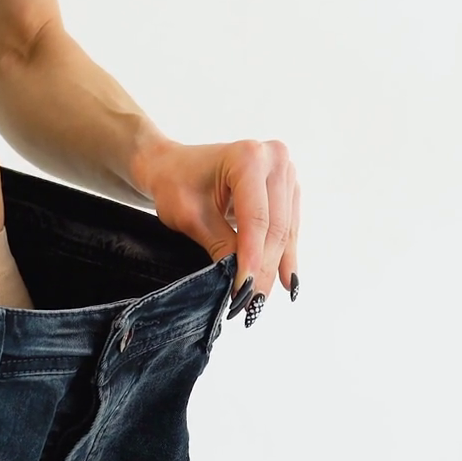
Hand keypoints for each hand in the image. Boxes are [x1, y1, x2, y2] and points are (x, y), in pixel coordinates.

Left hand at [132, 136, 301, 325]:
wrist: (172, 166)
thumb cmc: (175, 184)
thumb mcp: (191, 217)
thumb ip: (220, 245)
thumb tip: (244, 283)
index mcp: (248, 157)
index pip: (256, 218)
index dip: (252, 258)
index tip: (244, 291)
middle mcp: (274, 158)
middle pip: (275, 226)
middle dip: (264, 268)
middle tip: (253, 304)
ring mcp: (285, 172)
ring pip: (285, 230)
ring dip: (276, 267)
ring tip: (263, 299)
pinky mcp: (287, 188)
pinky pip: (289, 227)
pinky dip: (283, 255)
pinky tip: (284, 280)